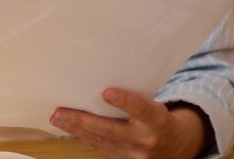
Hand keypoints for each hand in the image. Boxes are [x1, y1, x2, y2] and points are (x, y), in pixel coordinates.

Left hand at [50, 88, 208, 158]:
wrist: (174, 146)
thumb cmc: (159, 118)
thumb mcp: (156, 105)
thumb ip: (136, 98)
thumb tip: (104, 81)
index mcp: (158, 120)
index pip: (141, 109)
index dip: (125, 101)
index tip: (107, 92)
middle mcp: (146, 140)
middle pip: (111, 130)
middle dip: (83, 121)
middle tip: (61, 112)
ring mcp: (134, 155)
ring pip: (100, 141)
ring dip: (76, 129)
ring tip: (58, 118)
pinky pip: (101, 148)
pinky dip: (85, 137)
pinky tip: (71, 128)